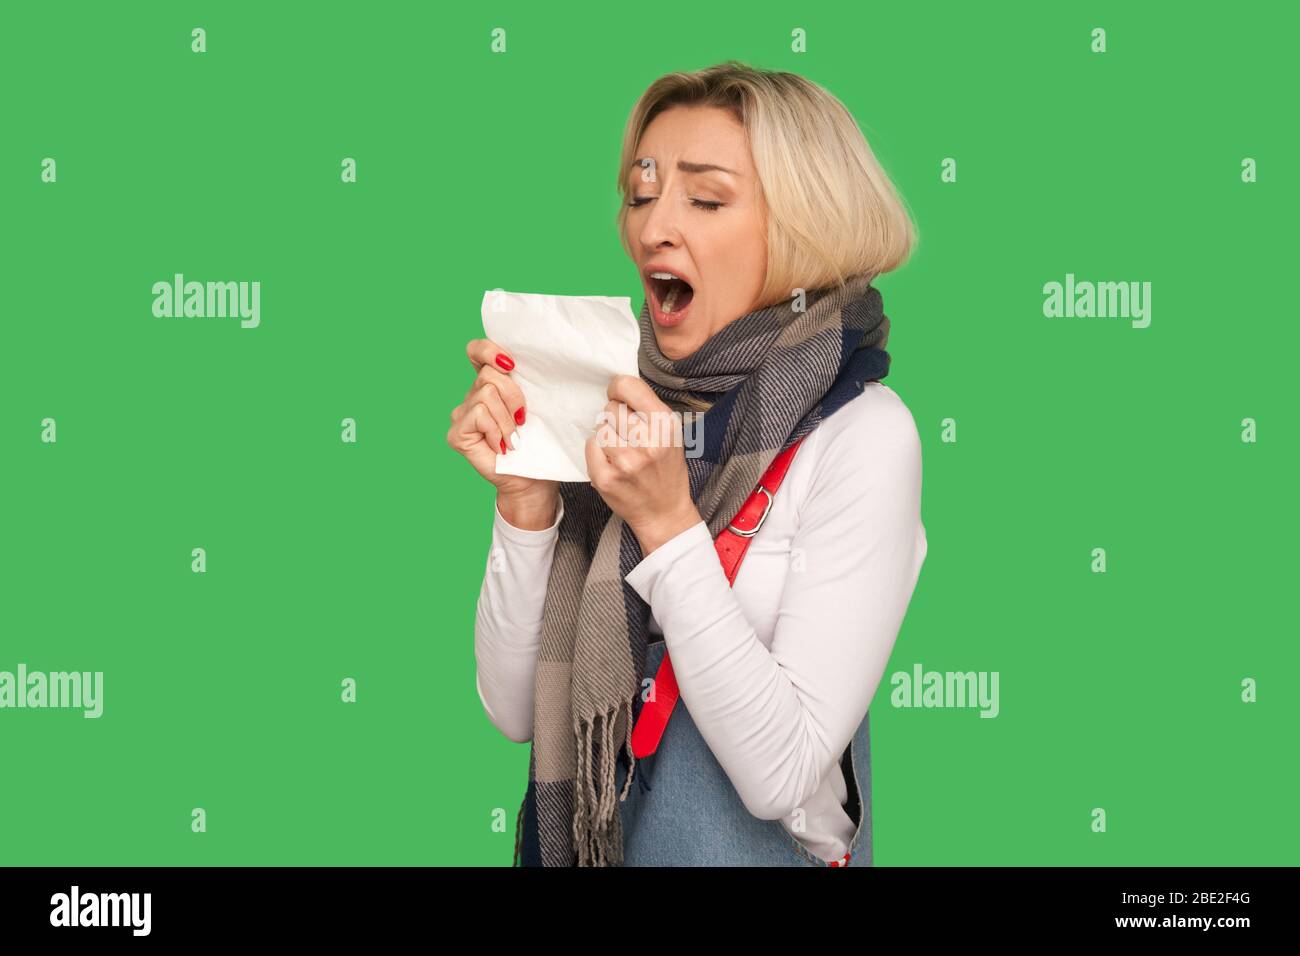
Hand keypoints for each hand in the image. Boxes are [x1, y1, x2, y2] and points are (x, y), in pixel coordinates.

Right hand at [446, 338, 557, 516]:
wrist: (534, 481)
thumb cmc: (538, 444)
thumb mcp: (537, 405)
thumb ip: (525, 381)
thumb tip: (530, 361)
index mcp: (490, 384)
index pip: (477, 351)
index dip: (490, 350)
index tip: (511, 364)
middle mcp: (472, 396)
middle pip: (489, 374)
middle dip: (514, 396)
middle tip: (523, 420)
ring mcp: (461, 414)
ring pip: (485, 394)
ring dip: (507, 418)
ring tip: (514, 437)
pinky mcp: (457, 433)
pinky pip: (479, 414)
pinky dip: (496, 429)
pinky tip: (502, 445)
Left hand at [586, 374, 701, 554]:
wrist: (664, 512)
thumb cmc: (666, 469)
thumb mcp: (671, 435)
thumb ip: (648, 410)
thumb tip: (618, 388)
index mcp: (665, 425)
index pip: (628, 386)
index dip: (618, 389)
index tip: (618, 397)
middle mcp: (647, 442)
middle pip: (611, 408)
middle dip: (615, 416)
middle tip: (625, 433)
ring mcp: (625, 462)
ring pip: (600, 427)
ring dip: (606, 434)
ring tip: (620, 448)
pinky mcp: (606, 478)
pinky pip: (591, 447)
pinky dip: (598, 452)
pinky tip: (612, 462)